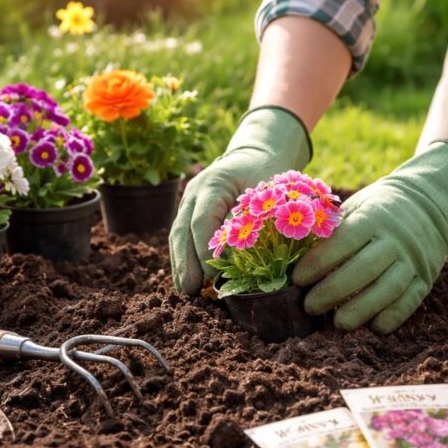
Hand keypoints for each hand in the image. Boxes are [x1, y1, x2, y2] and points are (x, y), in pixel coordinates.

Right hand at [170, 107, 311, 294]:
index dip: (204, 249)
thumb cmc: (268, 174)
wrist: (255, 156)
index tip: (212, 275)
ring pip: (177, 235)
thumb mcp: (270, 192)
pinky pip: (181, 237)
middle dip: (186, 262)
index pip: (202, 220)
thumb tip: (251, 258)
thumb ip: (259, 218)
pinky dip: (182, 259)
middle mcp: (195, 190)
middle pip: (183, 230)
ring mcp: (188, 200)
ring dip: (180, 265)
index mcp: (214, 182)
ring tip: (185, 291)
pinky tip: (186, 281)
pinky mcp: (188, 211)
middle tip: (191, 291)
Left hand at [292, 140, 447, 333]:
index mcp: (373, 217)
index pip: (343, 242)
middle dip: (333, 291)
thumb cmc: (378, 208)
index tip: (297, 280)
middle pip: (363, 269)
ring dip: (361, 310)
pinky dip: (392, 316)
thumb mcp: (357, 205)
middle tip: (309, 307)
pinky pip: (410, 301)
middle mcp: (395, 239)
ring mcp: (414, 259)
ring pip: (388, 289)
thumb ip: (333, 227)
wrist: (430, 204)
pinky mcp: (426, 277)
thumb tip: (294, 254)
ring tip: (338, 324)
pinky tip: (372, 326)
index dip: (318, 263)